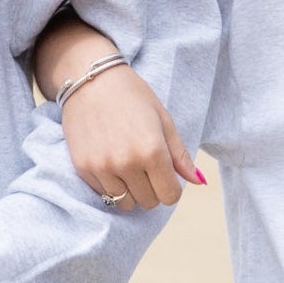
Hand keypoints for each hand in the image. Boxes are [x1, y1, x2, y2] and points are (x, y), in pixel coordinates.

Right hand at [60, 64, 203, 211]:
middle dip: (152, 188)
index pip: (170, 196)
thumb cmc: (132, 95)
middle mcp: (127, 163)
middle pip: (149, 202)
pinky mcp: (83, 168)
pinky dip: (110, 185)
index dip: (171, 187)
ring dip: (131, 190)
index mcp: (152, 150)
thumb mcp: (163, 119)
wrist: (89, 79)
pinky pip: (104, 194)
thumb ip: (180, 155)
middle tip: (145, 165)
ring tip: (127, 164)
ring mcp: (102, 167)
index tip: (164, 173)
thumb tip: (200, 181)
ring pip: (125, 203)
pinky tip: (109, 160)